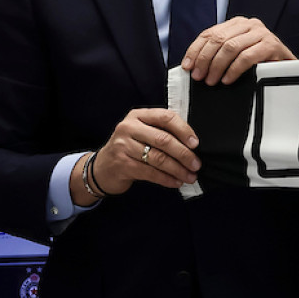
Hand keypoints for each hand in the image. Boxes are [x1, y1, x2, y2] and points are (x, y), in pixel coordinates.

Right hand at [78, 107, 200, 197]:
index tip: (195, 143)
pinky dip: (167, 179)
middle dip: (184, 154)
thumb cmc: (129, 148)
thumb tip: (192, 144)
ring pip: (159, 158)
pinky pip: (151, 172)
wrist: (102, 167)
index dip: (184, 130)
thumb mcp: (142, 133)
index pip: (166, 117)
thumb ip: (162, 131)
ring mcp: (123, 146)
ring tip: (190, 176)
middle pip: (164, 140)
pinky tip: (176, 182)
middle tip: (196, 164)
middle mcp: (129, 128)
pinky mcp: (122, 164)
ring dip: (178, 169)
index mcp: (138, 115)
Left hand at [181, 17, 295, 85]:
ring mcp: (262, 33)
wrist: (289, 69)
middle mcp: (250, 24)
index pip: (209, 33)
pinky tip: (228, 79)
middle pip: (218, 40)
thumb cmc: (260, 63)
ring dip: (217, 66)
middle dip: (205, 60)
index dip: (195, 50)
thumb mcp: (237, 53)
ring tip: (212, 81)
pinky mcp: (272, 45)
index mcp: (238, 23)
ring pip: (230, 47)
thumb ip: (219, 52)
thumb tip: (193, 64)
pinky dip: (234, 70)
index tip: (187, 66)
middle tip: (199, 77)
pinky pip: (246, 57)